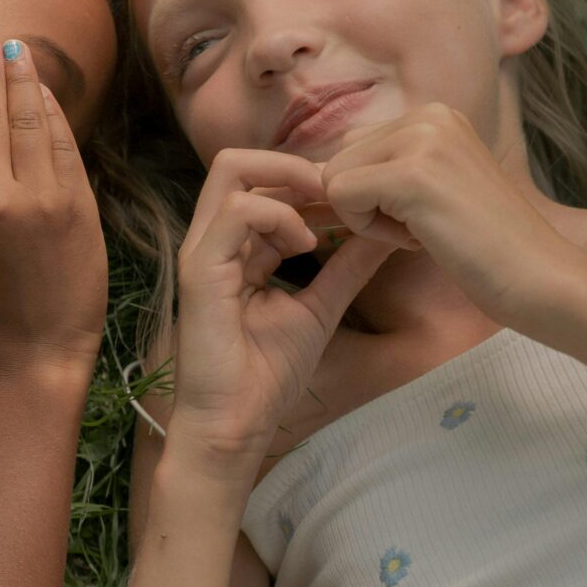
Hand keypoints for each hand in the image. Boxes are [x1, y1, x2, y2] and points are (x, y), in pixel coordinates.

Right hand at [164, 150, 395, 461]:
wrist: (237, 424)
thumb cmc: (267, 374)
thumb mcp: (321, 307)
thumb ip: (347, 268)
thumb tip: (386, 234)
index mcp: (234, 247)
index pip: (260, 181)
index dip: (306, 178)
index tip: (352, 196)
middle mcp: (212, 240)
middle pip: (238, 162)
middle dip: (293, 165)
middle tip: (339, 190)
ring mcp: (202, 251)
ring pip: (233, 172)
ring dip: (288, 185)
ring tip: (324, 221)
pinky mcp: (200, 270)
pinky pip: (235, 212)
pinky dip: (277, 216)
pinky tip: (306, 245)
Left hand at [317, 103, 578, 327]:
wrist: (538, 276)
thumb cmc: (484, 245)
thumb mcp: (430, 190)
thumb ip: (382, 172)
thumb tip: (309, 176)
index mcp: (433, 114)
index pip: (353, 150)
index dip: (371, 197)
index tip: (421, 217)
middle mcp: (428, 113)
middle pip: (338, 162)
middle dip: (367, 207)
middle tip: (425, 226)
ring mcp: (422, 139)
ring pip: (334, 180)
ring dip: (368, 220)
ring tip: (426, 229)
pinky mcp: (412, 173)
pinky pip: (342, 198)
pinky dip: (370, 230)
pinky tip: (421, 237)